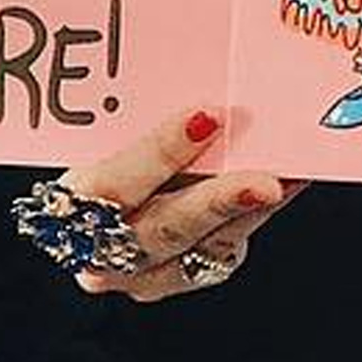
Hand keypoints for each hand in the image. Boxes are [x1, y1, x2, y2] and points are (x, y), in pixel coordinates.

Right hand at [54, 108, 307, 302]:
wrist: (101, 209)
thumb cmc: (108, 156)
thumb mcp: (110, 138)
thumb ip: (143, 119)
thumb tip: (202, 83)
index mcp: (72, 205)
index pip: (113, 185)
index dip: (159, 151)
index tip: (205, 117)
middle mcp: (100, 252)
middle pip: (161, 230)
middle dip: (216, 201)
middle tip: (264, 179)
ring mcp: (142, 273)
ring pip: (200, 248)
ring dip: (248, 211)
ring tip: (287, 179)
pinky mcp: (180, 277)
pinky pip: (223, 251)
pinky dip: (257, 216)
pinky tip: (289, 184)